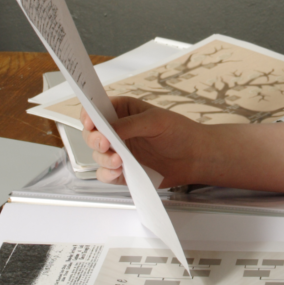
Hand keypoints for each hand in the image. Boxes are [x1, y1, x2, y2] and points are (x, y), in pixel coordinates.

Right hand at [80, 97, 205, 186]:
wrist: (195, 157)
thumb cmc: (179, 132)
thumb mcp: (155, 121)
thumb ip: (129, 124)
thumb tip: (107, 130)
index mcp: (123, 112)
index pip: (96, 110)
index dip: (88, 115)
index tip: (89, 122)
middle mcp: (117, 131)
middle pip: (92, 135)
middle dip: (94, 140)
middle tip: (104, 143)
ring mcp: (119, 152)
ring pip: (98, 156)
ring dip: (104, 159)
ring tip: (118, 161)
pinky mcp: (123, 171)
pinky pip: (106, 174)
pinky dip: (107, 174)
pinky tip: (118, 172)